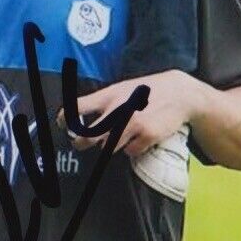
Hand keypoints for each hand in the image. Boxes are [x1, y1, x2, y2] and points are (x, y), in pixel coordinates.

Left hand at [57, 70, 203, 157]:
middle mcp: (119, 110)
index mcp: (110, 95)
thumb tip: (82, 116)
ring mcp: (133, 124)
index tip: (60, 124)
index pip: (79, 107)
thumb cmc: (148, 90)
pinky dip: (132, 148)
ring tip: (121, 135)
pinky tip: (139, 138)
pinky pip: (129, 152)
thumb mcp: (123, 88)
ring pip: (108, 147)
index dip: (65, 118)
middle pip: (89, 135)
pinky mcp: (147, 136)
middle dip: (80, 142)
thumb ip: (104, 101)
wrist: (180, 94)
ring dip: (111, 145)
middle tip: (79, 144)